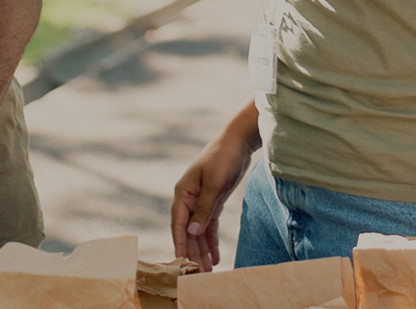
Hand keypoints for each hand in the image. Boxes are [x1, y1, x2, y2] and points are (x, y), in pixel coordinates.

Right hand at [171, 112, 258, 270]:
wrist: (237, 144)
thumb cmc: (222, 159)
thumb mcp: (214, 184)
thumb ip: (204, 209)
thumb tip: (192, 232)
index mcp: (184, 191)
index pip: (178, 222)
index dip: (180, 242)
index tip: (182, 261)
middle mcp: (189, 198)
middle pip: (188, 229)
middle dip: (193, 251)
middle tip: (199, 273)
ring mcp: (201, 200)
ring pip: (199, 230)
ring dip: (202, 249)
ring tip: (208, 270)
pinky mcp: (213, 201)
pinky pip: (210, 225)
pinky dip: (212, 240)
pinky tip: (215, 255)